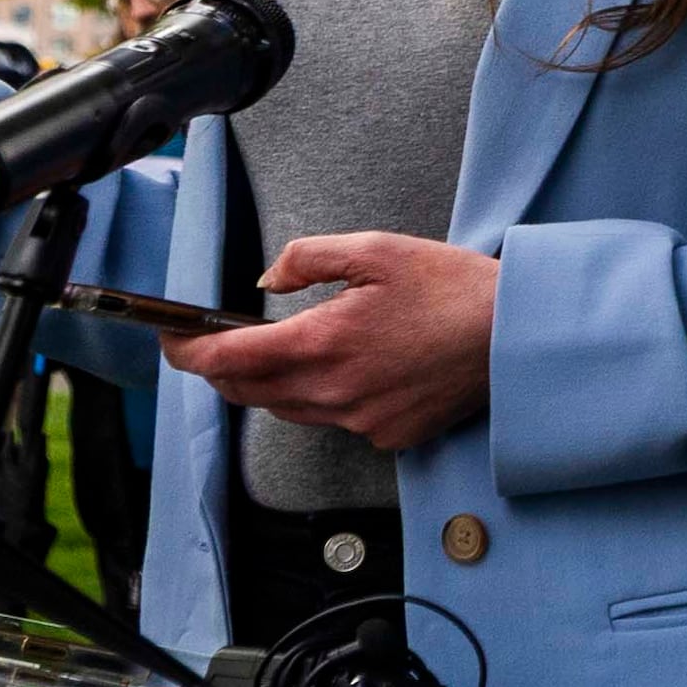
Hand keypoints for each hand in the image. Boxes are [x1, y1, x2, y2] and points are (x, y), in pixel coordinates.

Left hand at [164, 233, 498, 452]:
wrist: (515, 337)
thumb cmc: (452, 289)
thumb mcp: (375, 250)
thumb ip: (308, 259)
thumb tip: (268, 280)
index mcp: (321, 343)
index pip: (226, 361)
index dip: (187, 353)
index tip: (170, 339)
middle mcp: (332, 392)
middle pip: (247, 392)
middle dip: (221, 369)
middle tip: (215, 341)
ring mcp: (360, 421)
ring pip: (287, 409)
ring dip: (269, 384)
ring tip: (278, 350)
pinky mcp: (386, 436)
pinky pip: (333, 420)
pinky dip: (322, 397)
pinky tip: (349, 367)